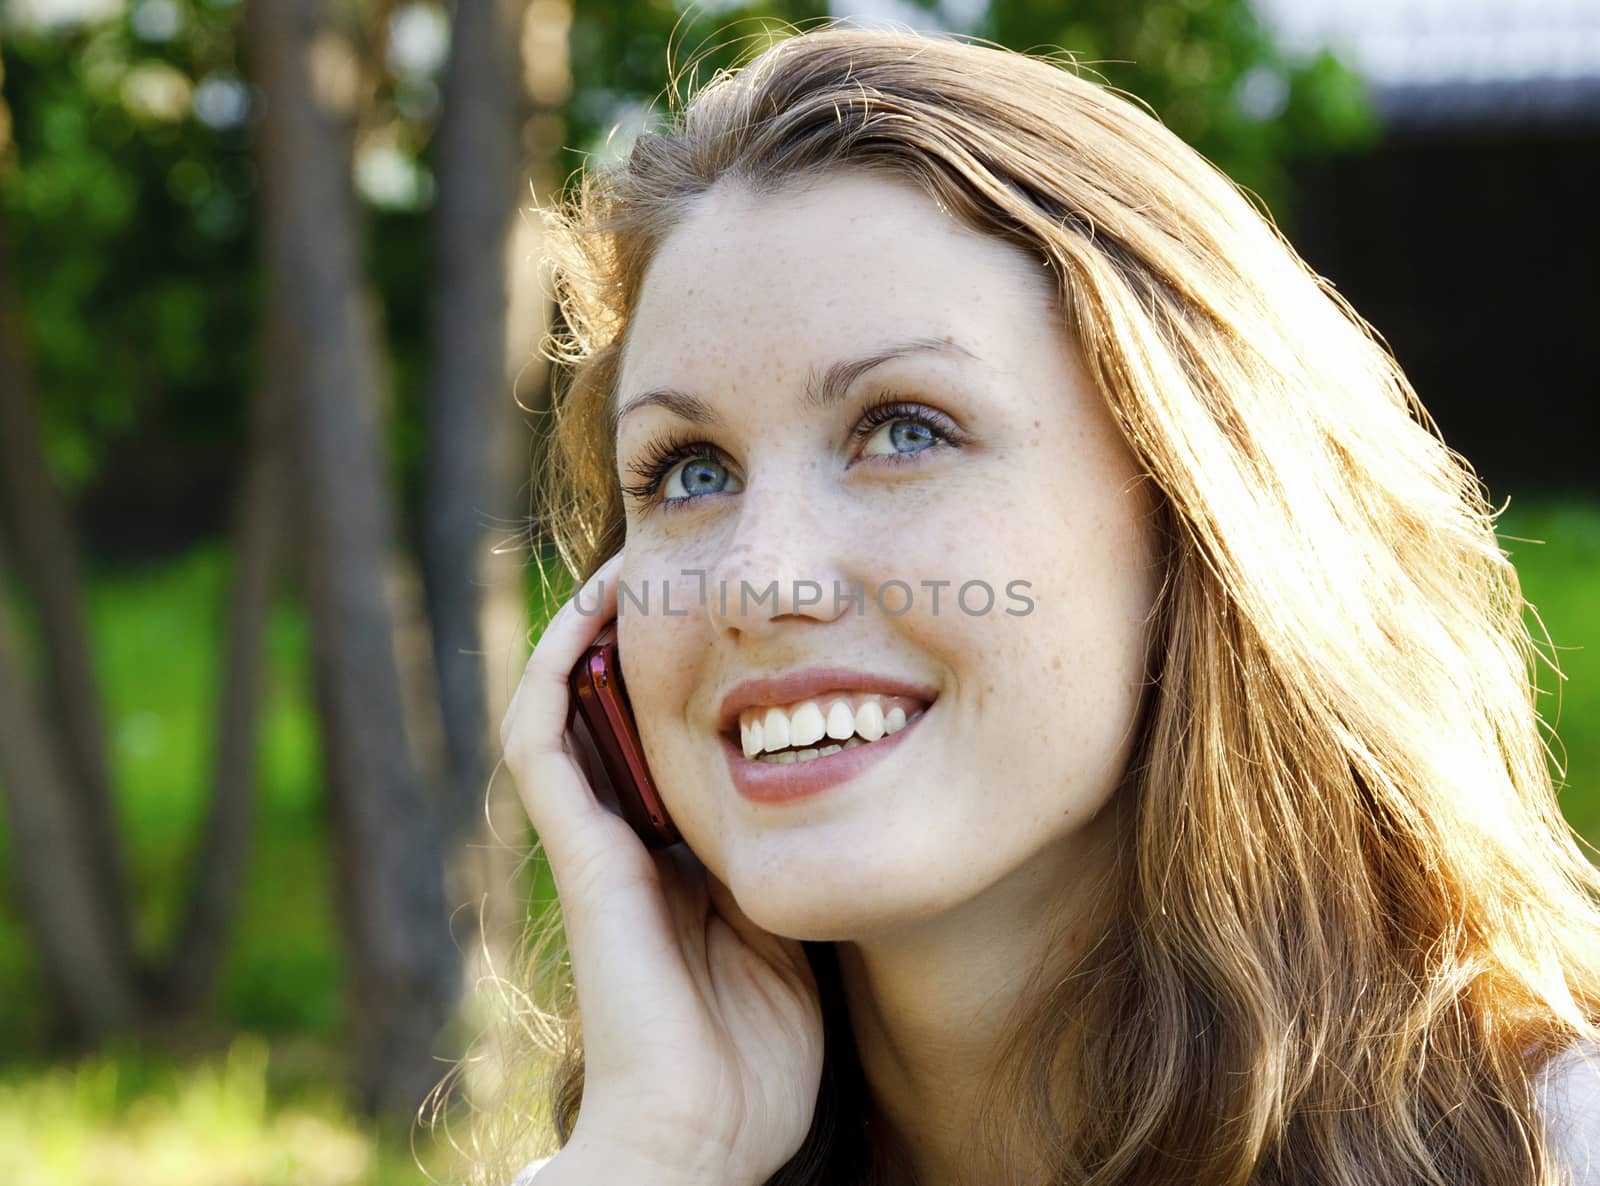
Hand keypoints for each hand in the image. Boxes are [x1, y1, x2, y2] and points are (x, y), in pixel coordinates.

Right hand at [499, 551, 825, 1185]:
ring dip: (587, 630)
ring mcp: (596, 842)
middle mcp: (630, 837)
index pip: (667, 736)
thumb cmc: (761, 1053)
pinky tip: (594, 611)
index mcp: (681, 854)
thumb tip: (846, 783)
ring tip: (630, 560)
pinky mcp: (579, 852)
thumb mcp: (795, 928)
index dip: (688, 669)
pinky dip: (557, 670)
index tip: (735, 607)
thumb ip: (799, 859)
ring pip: (563, 708)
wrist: (707, 1134)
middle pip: (613, 709)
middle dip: (638, 632)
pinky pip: (542, 742)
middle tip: (678, 558)